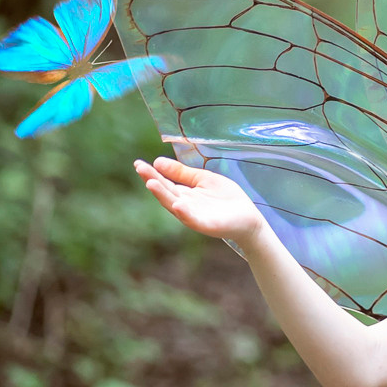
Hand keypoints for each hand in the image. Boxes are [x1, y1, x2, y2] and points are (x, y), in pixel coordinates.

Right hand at [135, 154, 266, 242]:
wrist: (248, 218)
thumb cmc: (225, 198)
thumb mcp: (203, 179)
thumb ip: (182, 173)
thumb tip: (157, 161)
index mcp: (184, 194)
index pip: (164, 182)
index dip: (151, 173)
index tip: (138, 163)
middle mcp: (185, 205)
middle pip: (166, 192)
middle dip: (152, 181)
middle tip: (140, 168)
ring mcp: (194, 216)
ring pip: (175, 205)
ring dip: (163, 195)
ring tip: (151, 183)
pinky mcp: (207, 225)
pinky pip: (193, 219)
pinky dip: (185, 213)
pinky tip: (177, 204)